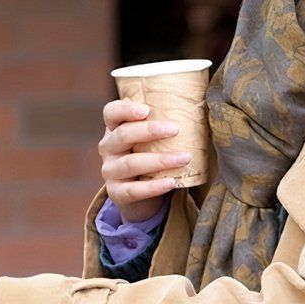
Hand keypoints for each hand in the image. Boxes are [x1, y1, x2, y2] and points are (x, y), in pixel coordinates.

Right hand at [100, 99, 189, 221]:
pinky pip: (134, 190)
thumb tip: (196, 105)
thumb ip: (161, 123)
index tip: (147, 110)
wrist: (139, 197)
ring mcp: (110, 171)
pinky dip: (153, 187)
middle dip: (149, 131)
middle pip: (122, 135)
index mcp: (114, 129)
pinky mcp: (116, 193)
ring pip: (131, 163)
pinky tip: (171, 182)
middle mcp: (108, 148)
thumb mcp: (149, 140)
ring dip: (160, 160)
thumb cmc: (149, 158)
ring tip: (185, 158)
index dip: (125, 110)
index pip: (111, 113)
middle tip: (176, 129)